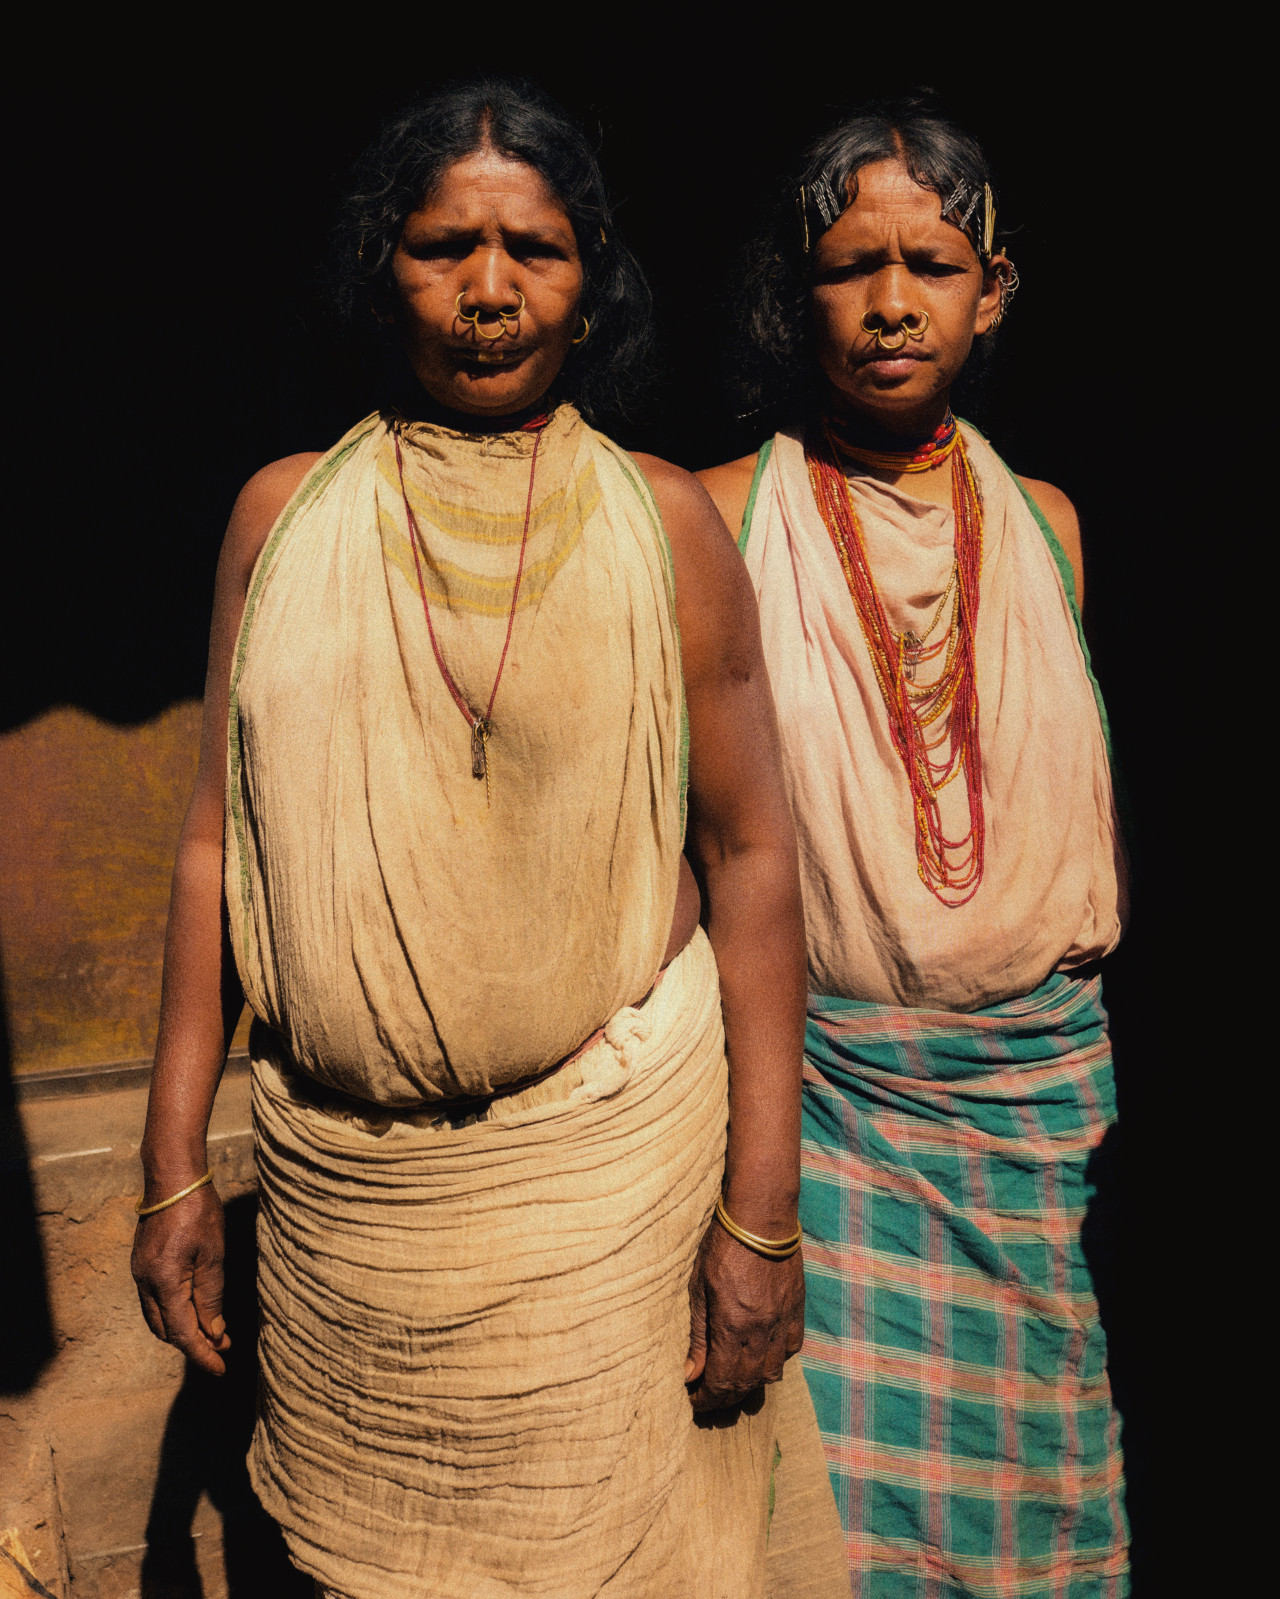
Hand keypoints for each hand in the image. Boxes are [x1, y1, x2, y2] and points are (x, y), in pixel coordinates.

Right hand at [131, 1183, 230, 1374]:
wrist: (172, 1178)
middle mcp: (145, 1282)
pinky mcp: (142, 1263)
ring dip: (183, 1329)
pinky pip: (155, 1300)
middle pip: (166, 1330)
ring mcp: (140, 1273)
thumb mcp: (213, 1254)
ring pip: (158, 1317)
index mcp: (164, 1282)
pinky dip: (174, 1312)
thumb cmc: (197, 1211)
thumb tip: (214, 1332)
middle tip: (222, 1350)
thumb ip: (212, 1295)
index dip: (202, 1354)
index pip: (182, 1332)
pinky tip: (194, 1309)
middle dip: (193, 1344)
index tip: (220, 1370)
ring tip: (213, 1333)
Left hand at [684, 1218, 803, 1411]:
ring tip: (732, 1383)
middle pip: (745, 1385)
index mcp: (732, 1326)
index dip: (706, 1399)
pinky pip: (790, 1351)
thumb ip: (697, 1335)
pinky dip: (774, 1362)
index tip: (693, 1402)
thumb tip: (690, 1373)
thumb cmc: (721, 1247)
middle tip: (707, 1400)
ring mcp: (782, 1322)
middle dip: (724, 1399)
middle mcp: (761, 1331)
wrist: (761, 1218)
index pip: (720, 1382)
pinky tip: (760, 1357)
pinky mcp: (796, 1311)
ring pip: (770, 1374)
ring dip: (750, 1386)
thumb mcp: (698, 1288)